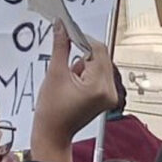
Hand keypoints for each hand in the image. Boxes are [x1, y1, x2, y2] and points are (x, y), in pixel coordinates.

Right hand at [30, 21, 117, 161]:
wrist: (53, 134)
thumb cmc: (52, 112)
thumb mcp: (54, 74)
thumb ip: (60, 46)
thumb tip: (61, 27)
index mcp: (98, 86)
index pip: (97, 50)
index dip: (82, 38)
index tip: (68, 30)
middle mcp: (109, 91)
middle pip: (101, 56)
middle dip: (82, 52)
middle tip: (65, 51)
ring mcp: (110, 95)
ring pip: (100, 64)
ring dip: (84, 63)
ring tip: (68, 77)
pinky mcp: (107, 97)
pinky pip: (100, 74)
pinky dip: (87, 72)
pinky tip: (73, 81)